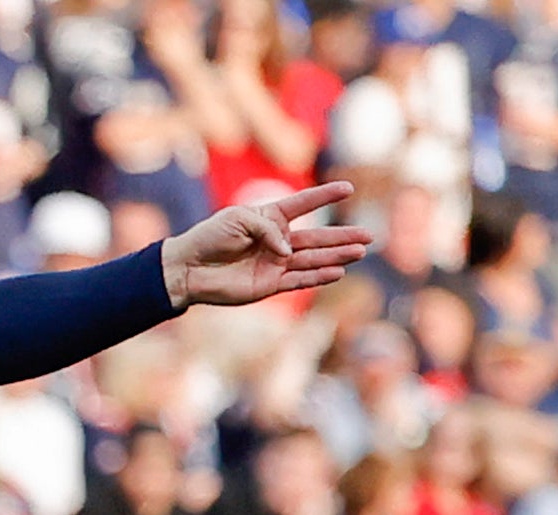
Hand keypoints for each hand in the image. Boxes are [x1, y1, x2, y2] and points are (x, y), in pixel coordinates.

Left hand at [160, 183, 371, 307]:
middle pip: (317, 237)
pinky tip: (338, 272)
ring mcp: (275, 263)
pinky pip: (298, 280)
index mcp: (270, 218)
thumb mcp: (239, 219)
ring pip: (313, 259)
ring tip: (360, 251)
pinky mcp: (269, 284)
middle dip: (343, 236)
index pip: (302, 204)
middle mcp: (277, 241)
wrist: (188, 268)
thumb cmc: (210, 237)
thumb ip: (268, 229)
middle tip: (370, 235)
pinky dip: (318, 277)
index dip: (324, 195)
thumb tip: (287, 251)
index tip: (348, 188)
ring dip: (337, 256)